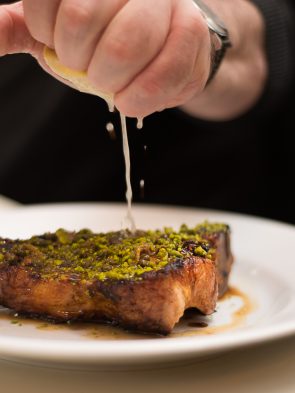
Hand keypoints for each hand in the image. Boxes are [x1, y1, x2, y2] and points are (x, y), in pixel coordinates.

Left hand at [0, 0, 210, 117]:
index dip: (51, 38)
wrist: (163, 49)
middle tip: (93, 66)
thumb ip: (20, 28)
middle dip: (80, 61)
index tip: (66, 44)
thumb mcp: (57, 30)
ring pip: (123, 47)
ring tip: (114, 81)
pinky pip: (161, 73)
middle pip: (81, 20)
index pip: (45, 3)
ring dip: (111, 80)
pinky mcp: (192, 30)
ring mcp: (165, 0)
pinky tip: (132, 97)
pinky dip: (138, 98)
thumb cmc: (108, 40)